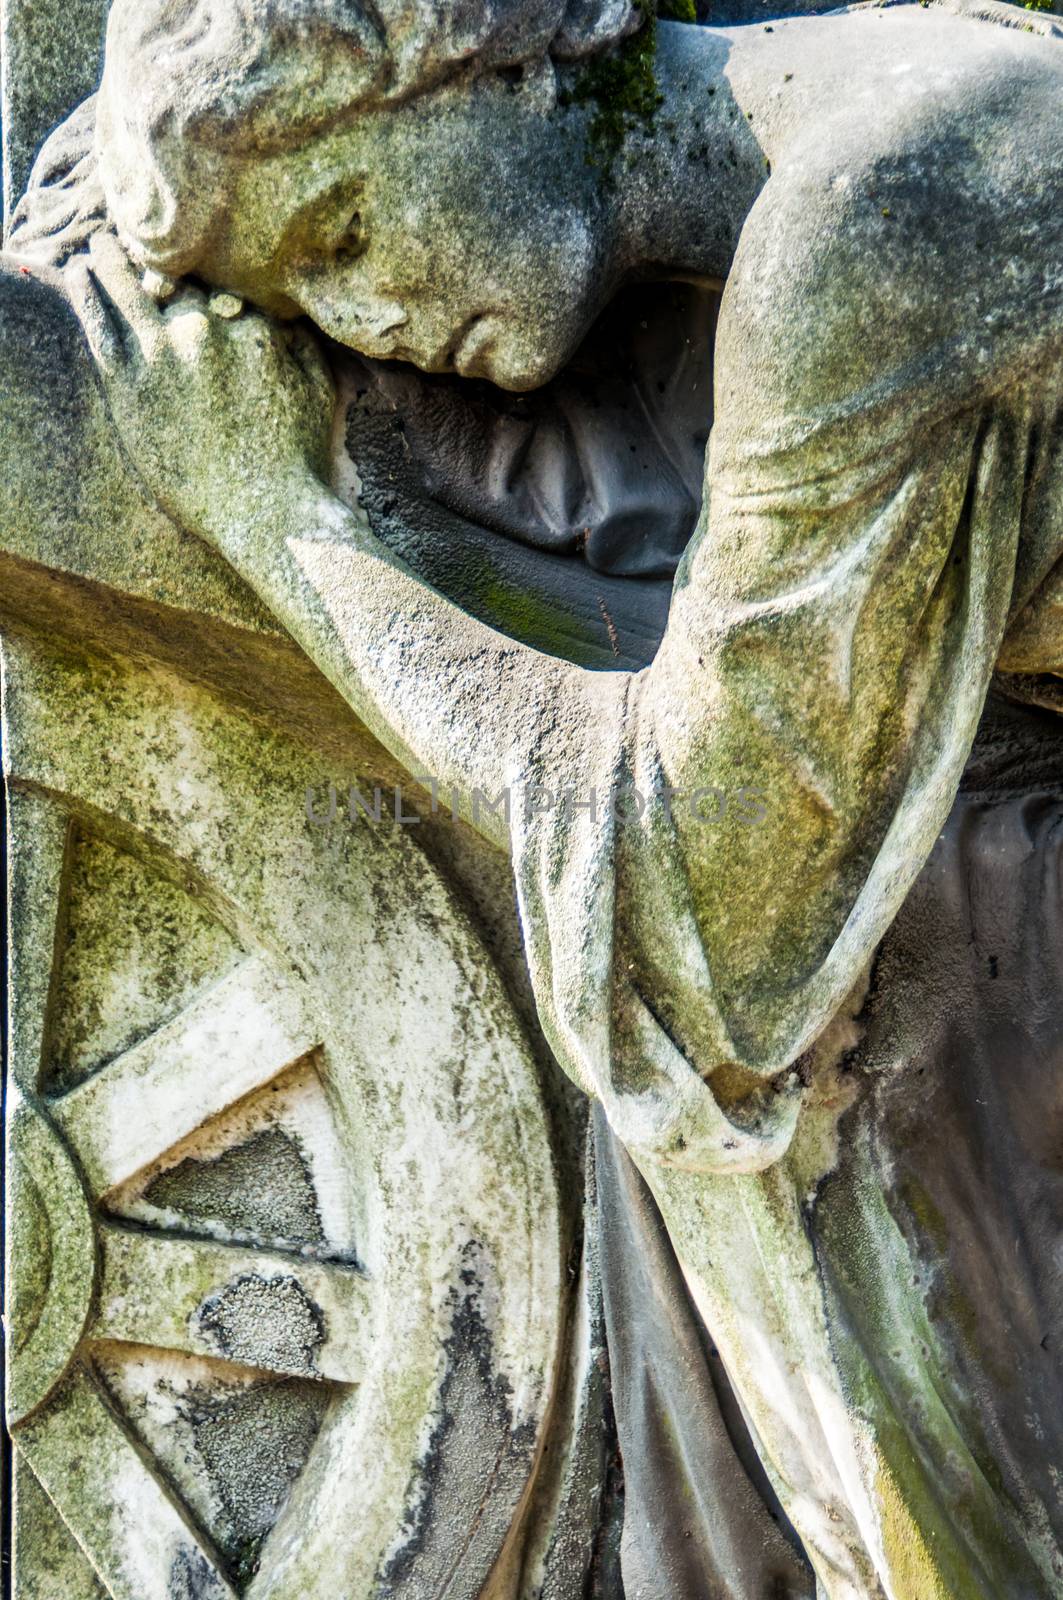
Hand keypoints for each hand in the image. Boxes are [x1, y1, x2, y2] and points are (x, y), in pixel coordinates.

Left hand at [66, 232, 335, 547]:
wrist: (267, 514)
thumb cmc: (297, 459)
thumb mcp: (318, 390)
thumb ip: (302, 344)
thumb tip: (288, 316)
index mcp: (251, 327)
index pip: (219, 279)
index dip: (204, 271)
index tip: (192, 264)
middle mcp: (205, 330)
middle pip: (174, 277)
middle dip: (161, 264)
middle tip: (141, 246)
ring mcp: (162, 354)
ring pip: (127, 286)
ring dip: (110, 260)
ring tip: (99, 246)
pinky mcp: (129, 383)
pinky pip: (99, 324)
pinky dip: (86, 294)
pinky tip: (80, 274)